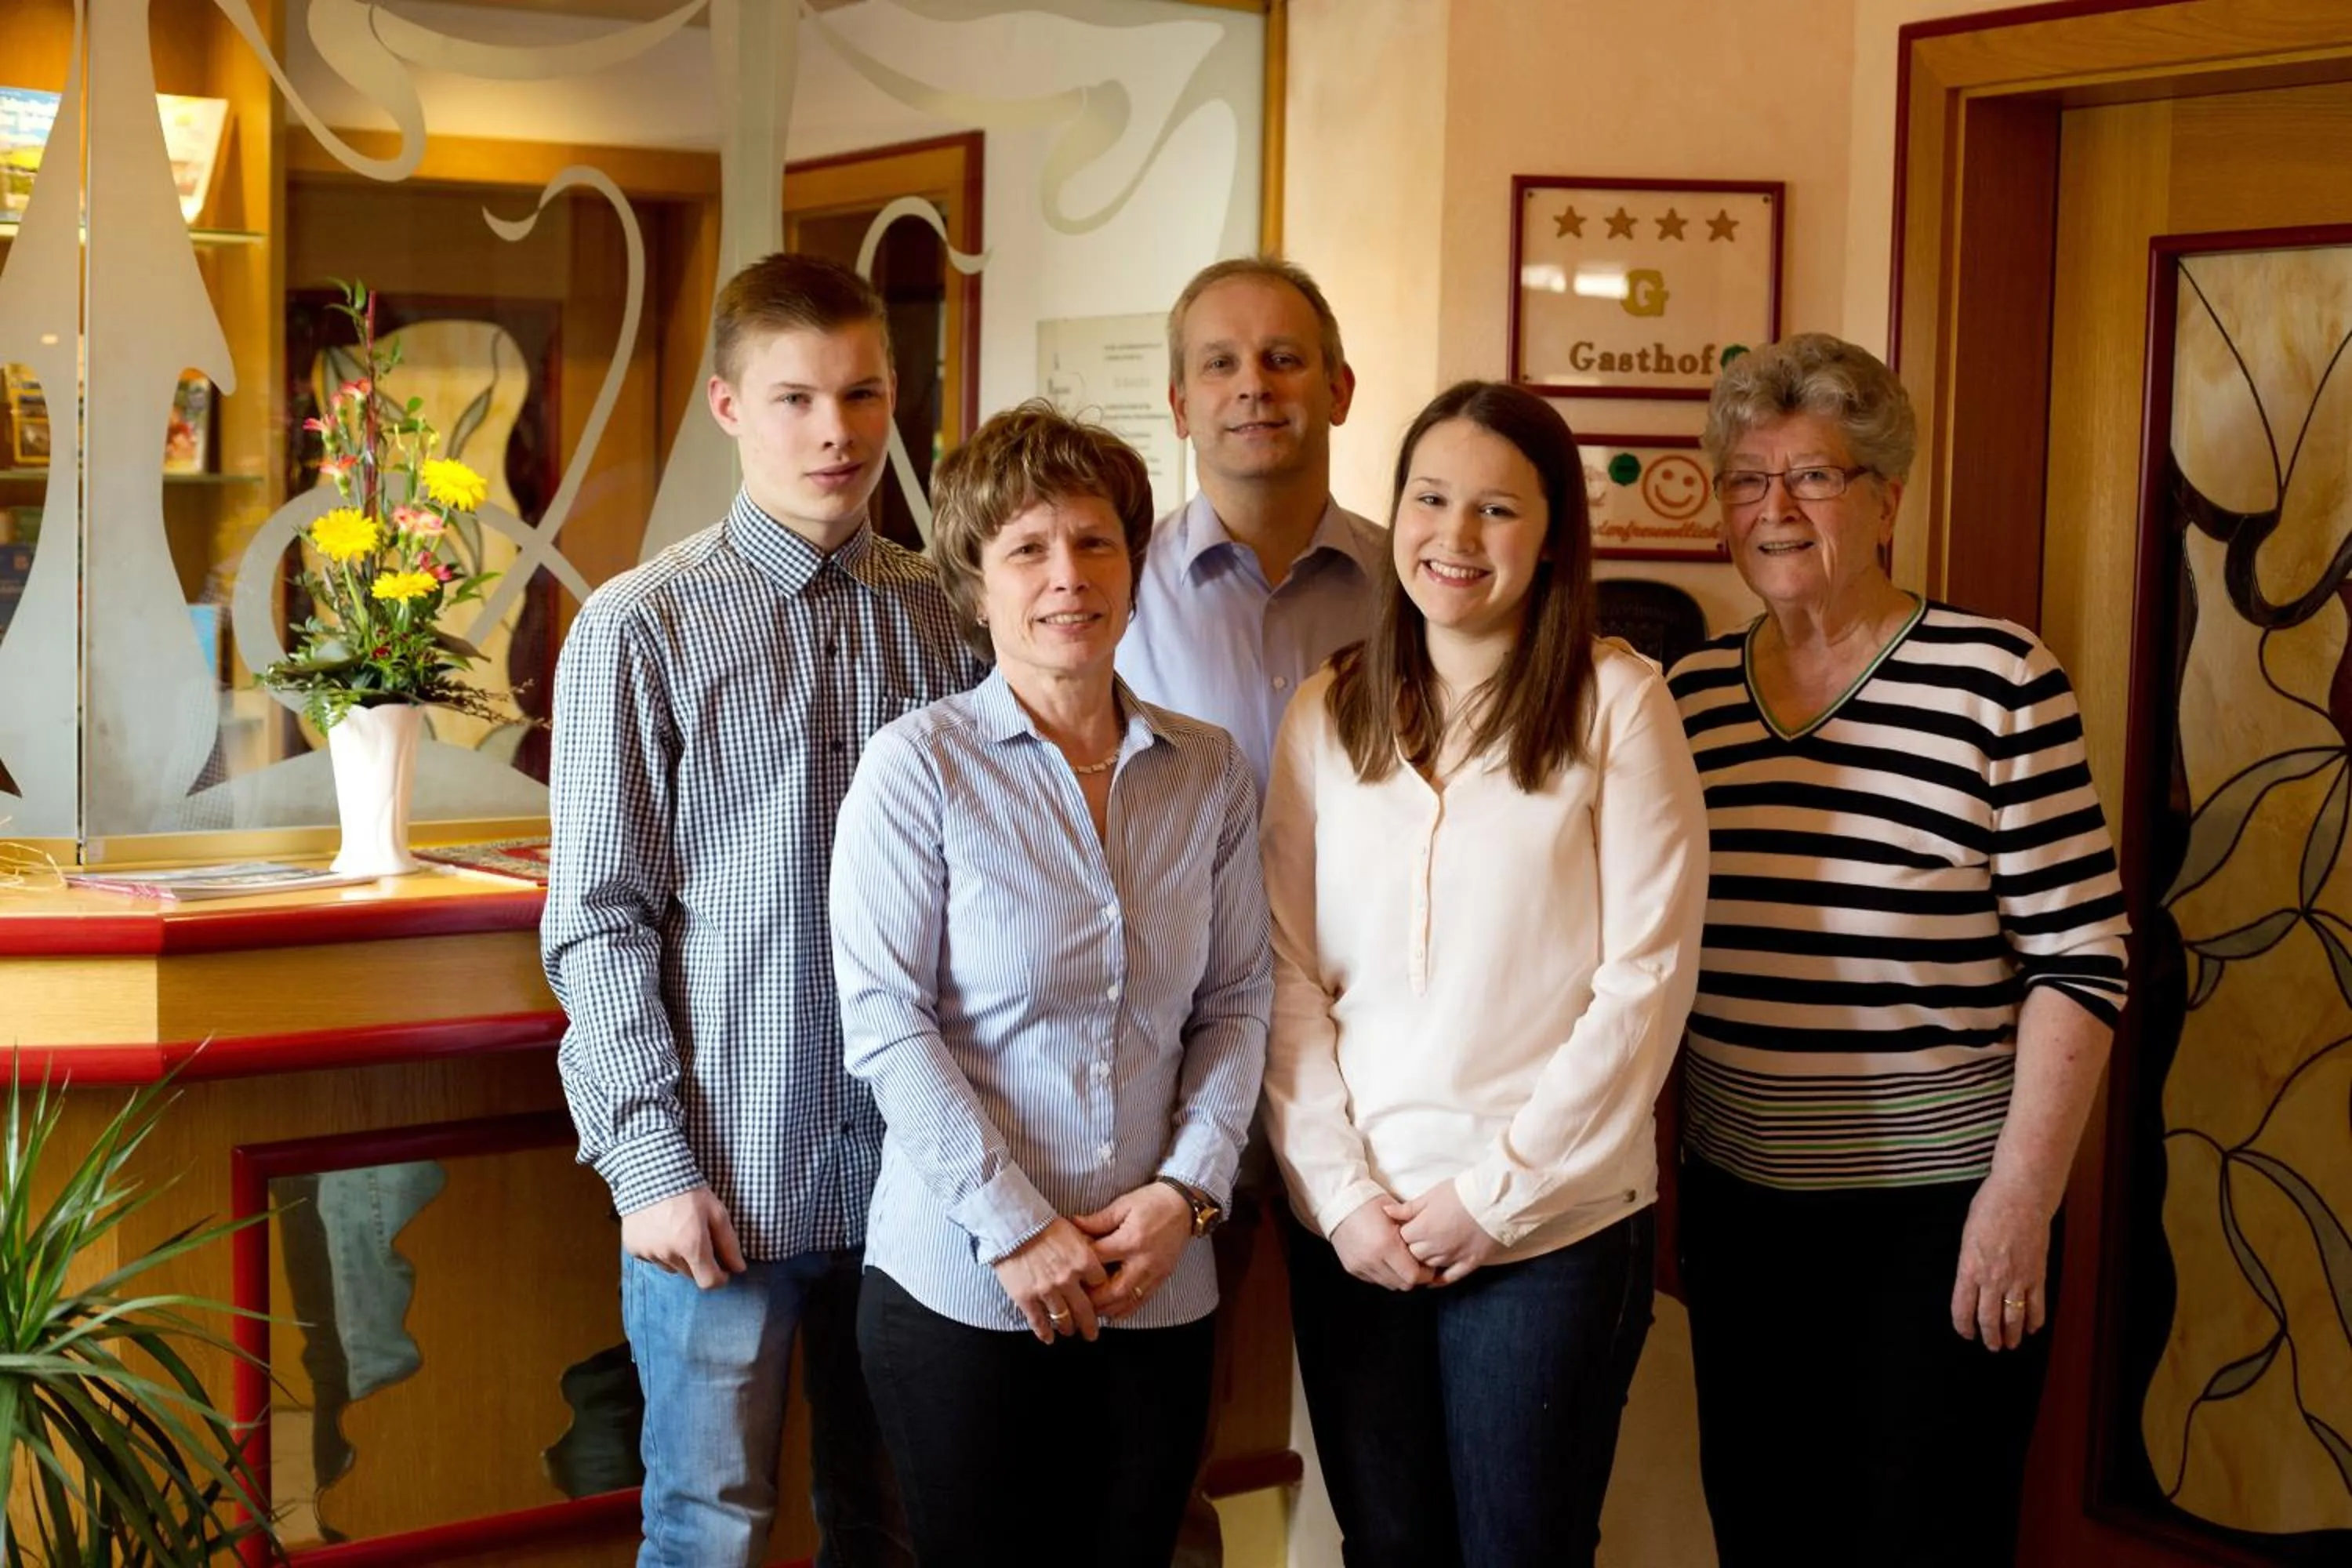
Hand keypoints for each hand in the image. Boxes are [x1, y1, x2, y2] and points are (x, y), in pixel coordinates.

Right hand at [620, 1186, 746, 1289]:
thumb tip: (739, 1269)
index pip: (708, 1282)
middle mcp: (668, 1254)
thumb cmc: (688, 1191)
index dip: (720, 1278)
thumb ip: (729, 1243)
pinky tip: (660, 1229)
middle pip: (690, 1274)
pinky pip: (652, 1258)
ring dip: (678, 1256)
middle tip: (700, 1238)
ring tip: (677, 1229)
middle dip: (699, 1262)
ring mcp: (648, 1253)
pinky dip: (659, 1249)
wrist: (650, 1173)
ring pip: (671, 1267)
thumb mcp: (717, 1212)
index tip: (724, 1269)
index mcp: (691, 1246)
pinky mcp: (633, 1248)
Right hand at [993, 1218, 1110, 1343]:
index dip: (1100, 1292)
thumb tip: (1097, 1256)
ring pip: (1063, 1318)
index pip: (1100, 1283)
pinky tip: (1048, 1338)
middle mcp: (1068, 1279)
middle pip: (1085, 1309)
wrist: (1012, 1224)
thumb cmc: (1042, 1223)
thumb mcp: (1073, 1231)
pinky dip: (1044, 1332)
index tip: (1099, 1299)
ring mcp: (1047, 1290)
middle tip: (1092, 1333)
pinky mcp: (1026, 1297)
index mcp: (1083, 1261)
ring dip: (1068, 1328)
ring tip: (1069, 1331)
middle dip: (1090, 1325)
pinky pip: (1038, 1321)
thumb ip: (1086, 1248)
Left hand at [1074, 1183, 1193, 1321]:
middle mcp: (1143, 1261)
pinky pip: (1142, 1301)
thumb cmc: (1153, 1201)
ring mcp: (1154, 1272)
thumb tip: (1073, 1224)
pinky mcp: (1162, 1277)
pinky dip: (1125, 1309)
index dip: (1080, 1264)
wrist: (1184, 1205)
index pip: (1098, 1260)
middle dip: (1092, 1298)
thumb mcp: (1123, 1204)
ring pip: (1127, 1301)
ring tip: (1089, 1308)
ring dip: (1106, 1308)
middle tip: (1075, 1298)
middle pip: (1113, 1290)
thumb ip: (1098, 1220)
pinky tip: (1111, 1311)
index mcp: (1131, 1240)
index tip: (1068, 1266)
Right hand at [1330, 1196, 1433, 1290]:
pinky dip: (1384, 1273)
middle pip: (1403, 1284)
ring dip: (1398, 1276)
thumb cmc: (1369, 1201)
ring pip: (1390, 1284)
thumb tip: (1429, 1249)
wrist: (1338, 1201)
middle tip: (1418, 1263)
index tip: (1429, 1265)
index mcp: (1386, 1245)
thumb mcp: (1396, 1213)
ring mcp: (1360, 1266)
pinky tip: (1385, 1259)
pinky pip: (1375, 1279)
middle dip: (1414, 1277)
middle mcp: (1372, 1259)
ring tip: (1401, 1261)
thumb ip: (1413, 1234)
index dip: (1425, 1273)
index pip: (1413, 1276)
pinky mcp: (1352, 1268)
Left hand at [1386, 1179, 1500, 1285]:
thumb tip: (1386, 1212)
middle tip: (1415, 1240)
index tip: (1406, 1227)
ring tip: (1425, 1253)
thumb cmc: (1461, 1192)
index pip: (1402, 1238)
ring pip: (1429, 1267)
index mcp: (1423, 1229)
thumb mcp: (1431, 1195)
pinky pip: (1450, 1277)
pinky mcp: (1469, 1262)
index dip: (1402, 1233)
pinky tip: (1433, 1280)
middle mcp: (1435, 1247)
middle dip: (1411, 1248)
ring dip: (1424, 1261)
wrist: (1494, 1199)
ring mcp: (1452, 1257)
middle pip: (1413, 1255)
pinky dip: (1440, 1280)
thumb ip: (1408, 1208)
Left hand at [1951, 1178, 2051, 1349]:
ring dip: (2012, 1335)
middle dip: (1989, 1336)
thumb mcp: (1967, 1236)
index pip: (1962, 1308)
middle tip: (1991, 1346)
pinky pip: (2037, 1305)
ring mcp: (2017, 1279)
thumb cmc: (1989, 1209)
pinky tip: (2033, 1328)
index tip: (1966, 1333)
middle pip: (1989, 1319)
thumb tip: (1971, 1282)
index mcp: (1970, 1268)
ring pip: (2014, 1317)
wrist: (2021, 1197)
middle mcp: (1992, 1279)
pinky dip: (2035, 1320)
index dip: (1964, 1325)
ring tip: (2010, 1344)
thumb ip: (1969, 1262)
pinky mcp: (2037, 1275)